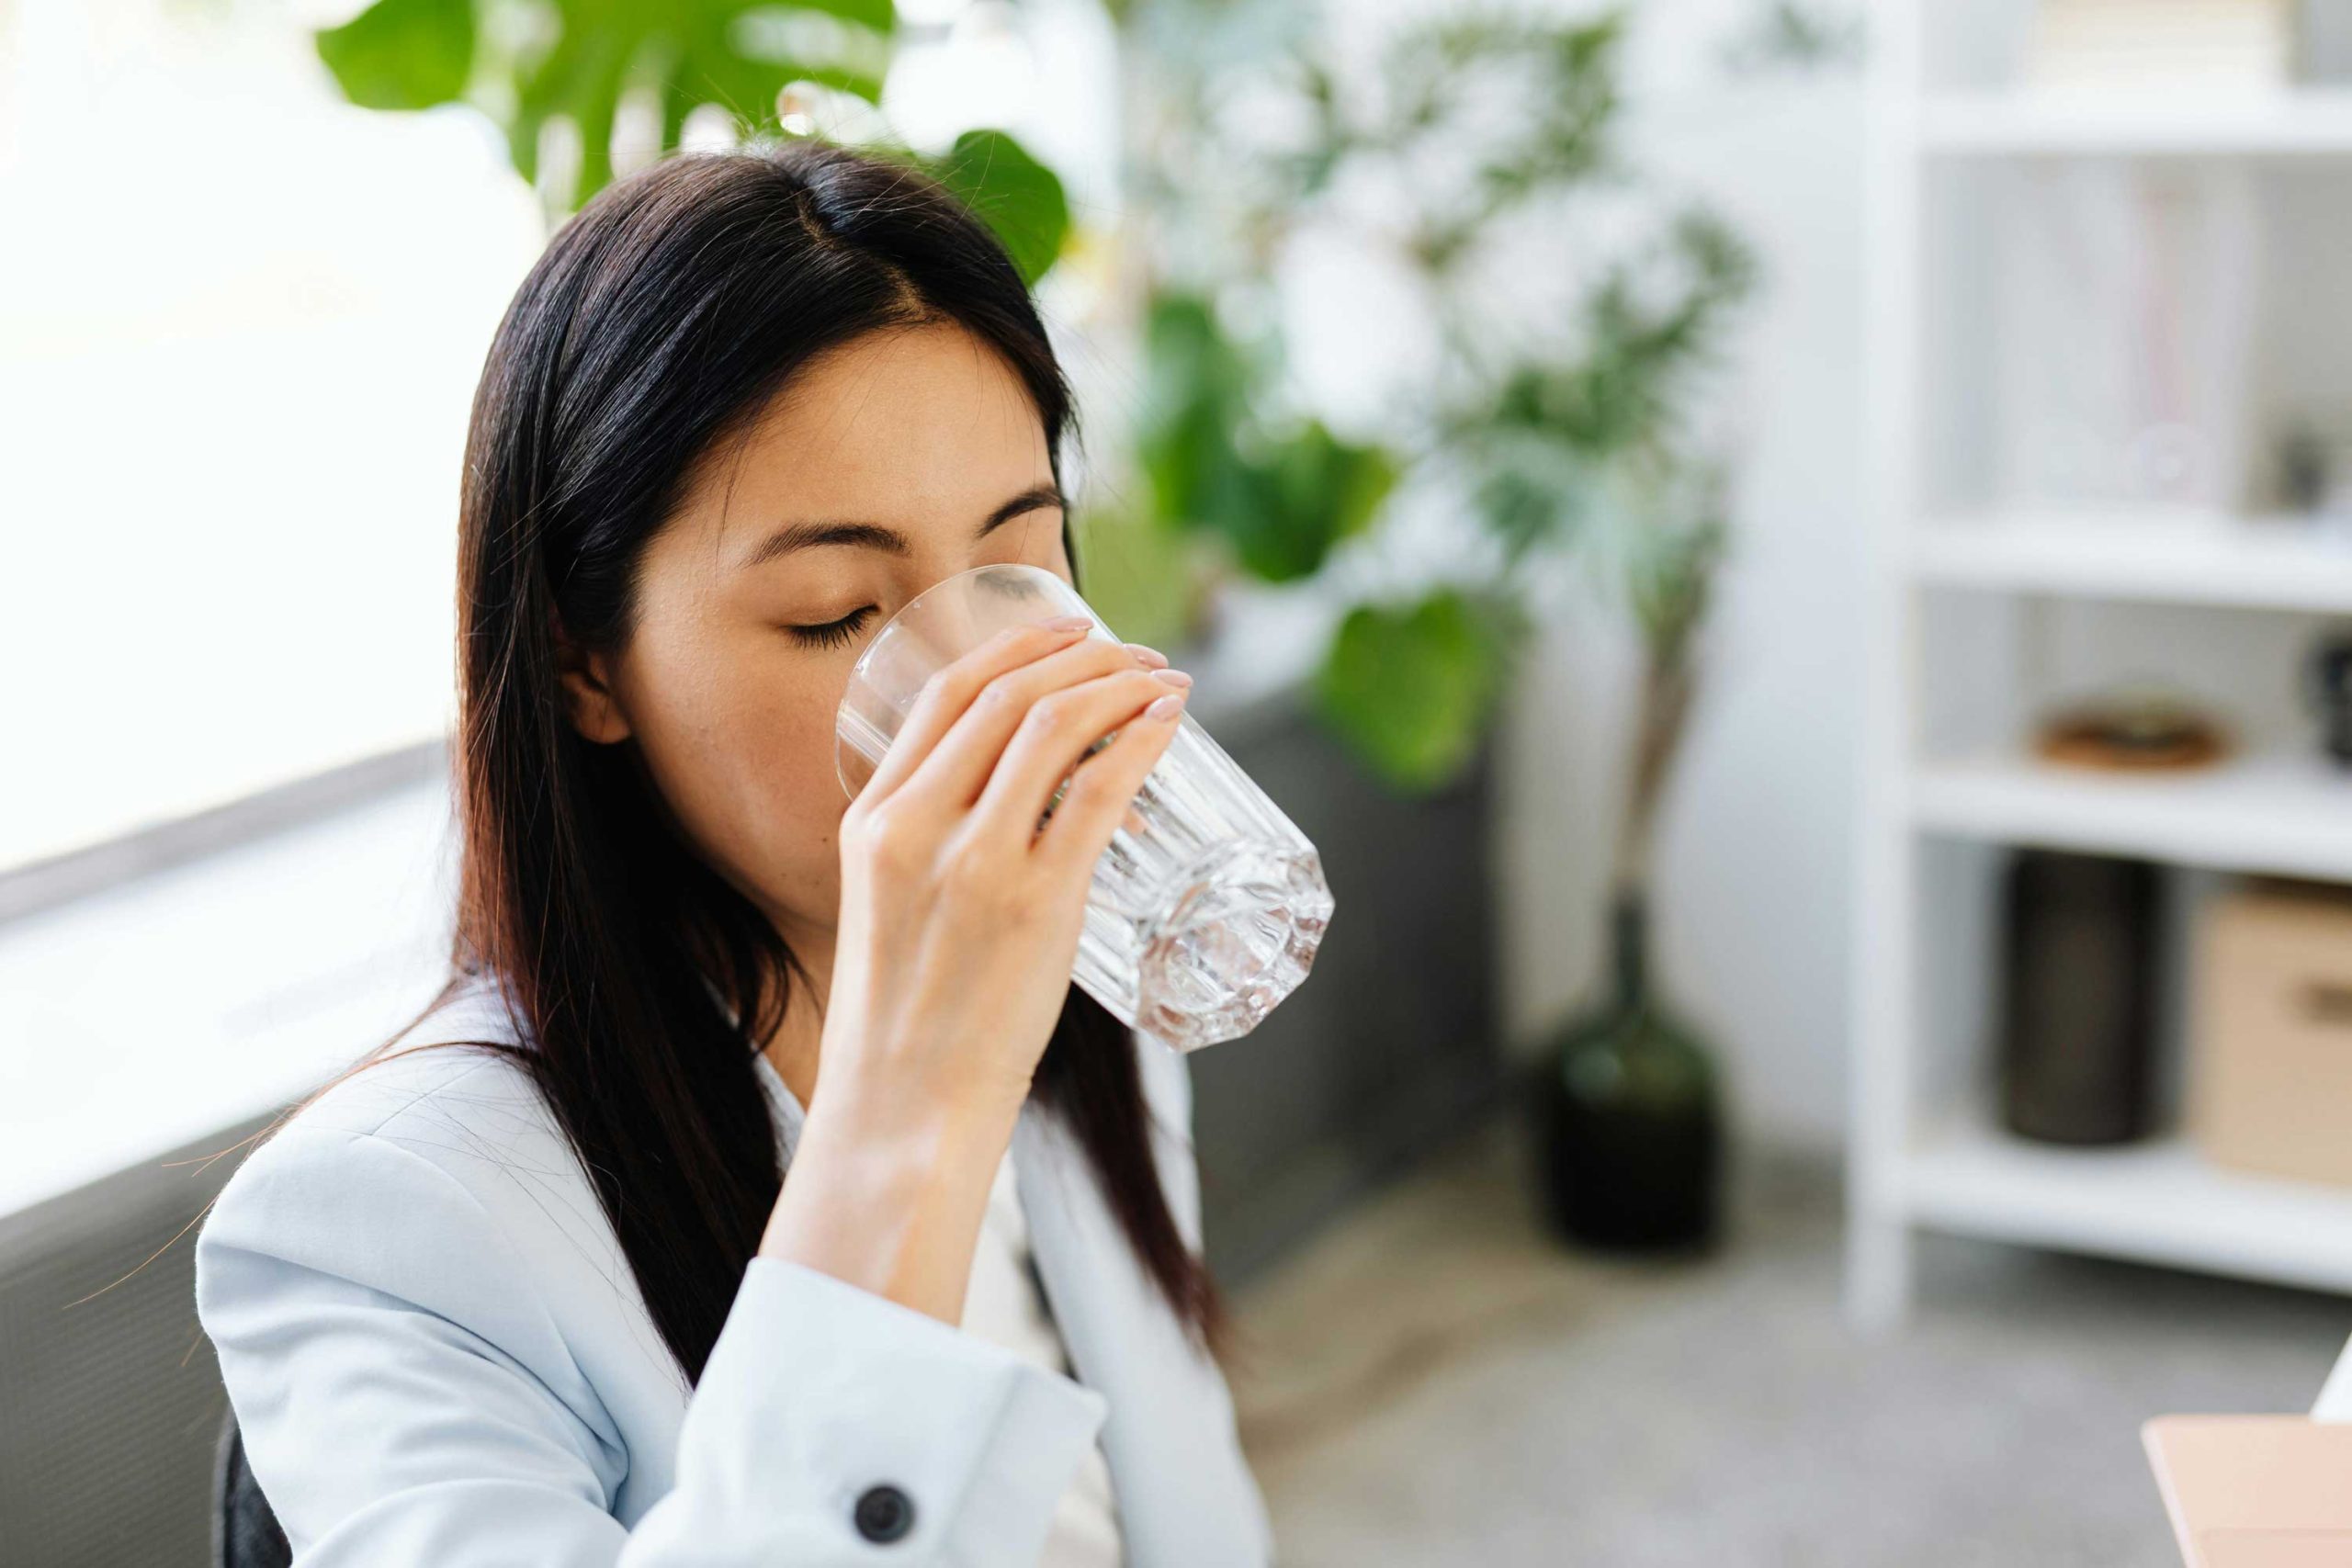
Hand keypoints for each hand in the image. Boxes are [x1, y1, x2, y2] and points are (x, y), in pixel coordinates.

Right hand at [759, 616, 1187, 1318]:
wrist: (905, 1111)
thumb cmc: (909, 1024)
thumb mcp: (891, 912)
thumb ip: (934, 852)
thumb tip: (1022, 812)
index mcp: (873, 821)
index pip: (947, 696)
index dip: (1018, 648)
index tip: (1070, 632)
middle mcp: (917, 826)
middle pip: (1009, 695)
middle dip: (1084, 656)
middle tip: (1137, 654)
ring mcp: (977, 862)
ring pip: (1056, 728)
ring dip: (1121, 687)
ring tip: (1165, 680)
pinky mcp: (1036, 905)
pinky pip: (1099, 793)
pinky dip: (1141, 743)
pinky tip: (1169, 726)